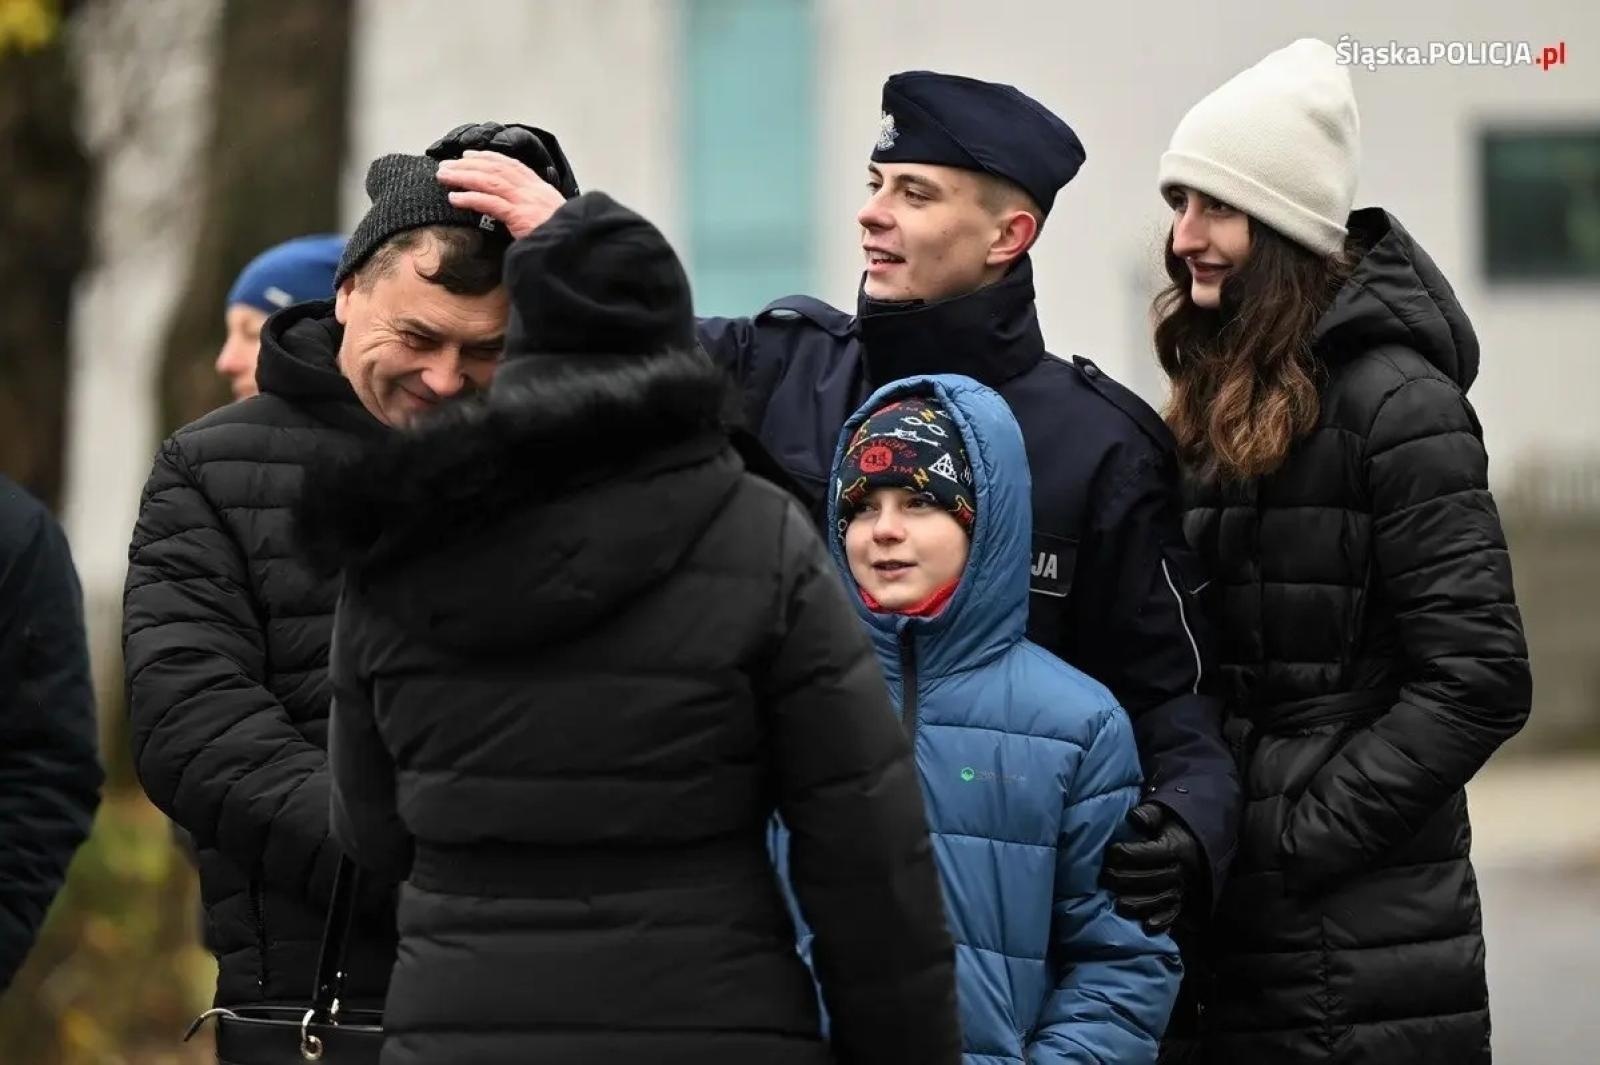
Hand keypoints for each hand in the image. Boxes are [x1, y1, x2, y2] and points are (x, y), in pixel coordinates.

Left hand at [436, 150, 567, 238]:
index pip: (511, 166)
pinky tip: (455, 198)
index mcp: (539, 188)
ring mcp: (525, 202)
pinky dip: (471, 199)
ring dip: (464, 177)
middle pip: (495, 170)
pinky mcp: (519, 216)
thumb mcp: (552, 216)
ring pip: (489, 182)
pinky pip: (491, 204)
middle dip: (468, 165)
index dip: (488, 158)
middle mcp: (532, 190)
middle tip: (446, 164)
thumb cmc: (562, 236)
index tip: (470, 155)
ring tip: (444, 176)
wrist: (575, 247)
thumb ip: (534, 209)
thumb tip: (517, 209)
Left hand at [1101, 801, 1200, 933]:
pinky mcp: (1182, 902)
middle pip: (1150, 878)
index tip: (1110, 852)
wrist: (1199, 845)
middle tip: (1104, 877)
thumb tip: (1133, 817)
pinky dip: (1161, 922)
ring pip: (1159, 899)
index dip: (1125, 853)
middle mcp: (1180, 871)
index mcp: (1175, 848)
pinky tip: (1146, 927)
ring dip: (1137, 903)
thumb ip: (1149, 815)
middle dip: (1125, 879)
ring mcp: (1182, 889)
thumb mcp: (1164, 815)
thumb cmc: (1173, 828)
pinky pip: (1173, 914)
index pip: (1147, 853)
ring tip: (1117, 904)